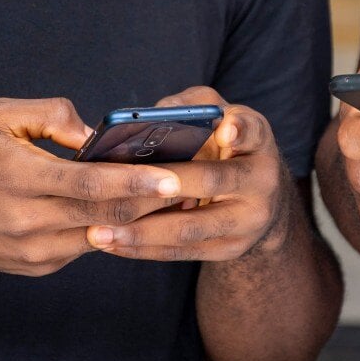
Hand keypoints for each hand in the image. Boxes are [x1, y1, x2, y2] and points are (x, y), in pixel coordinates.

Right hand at [0, 98, 182, 276]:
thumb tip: (96, 134)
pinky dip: (115, 226)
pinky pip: (87, 243)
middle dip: (153, 200)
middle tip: (192, 184)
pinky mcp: (38, 265)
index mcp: (16, 177)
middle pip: (105, 213)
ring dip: (141, 216)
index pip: (88, 183)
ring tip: (174, 195)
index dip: (134, 180)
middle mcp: (26, 219)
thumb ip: (51, 115)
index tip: (173, 177)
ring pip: (103, 232)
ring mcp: (33, 249)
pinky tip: (136, 209)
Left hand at [86, 87, 290, 260]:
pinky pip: (183, 252)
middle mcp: (262, 180)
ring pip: (191, 228)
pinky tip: (112, 244)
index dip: (239, 131)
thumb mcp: (219, 118)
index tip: (224, 132)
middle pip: (211, 183)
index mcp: (258, 140)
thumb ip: (189, 108)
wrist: (262, 199)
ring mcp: (249, 220)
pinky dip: (145, 249)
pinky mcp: (231, 248)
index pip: (253, 131)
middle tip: (116, 190)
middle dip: (161, 188)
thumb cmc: (224, 147)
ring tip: (97, 233)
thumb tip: (143, 120)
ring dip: (141, 232)